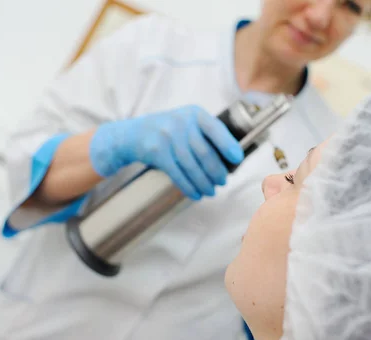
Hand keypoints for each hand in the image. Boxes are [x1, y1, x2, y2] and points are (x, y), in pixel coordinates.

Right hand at [89, 105, 244, 199]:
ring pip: (191, 166)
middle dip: (216, 171)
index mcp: (194, 113)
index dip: (228, 144)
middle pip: (204, 152)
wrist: (133, 134)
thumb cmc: (168, 130)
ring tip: (211, 191)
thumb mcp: (186, 122)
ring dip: (203, 182)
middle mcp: (181, 122)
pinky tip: (196, 194)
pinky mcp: (157, 152)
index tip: (237, 159)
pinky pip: (177, 173)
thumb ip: (205, 134)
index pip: (215, 128)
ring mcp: (167, 137)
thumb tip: (230, 159)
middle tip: (222, 182)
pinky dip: (189, 186)